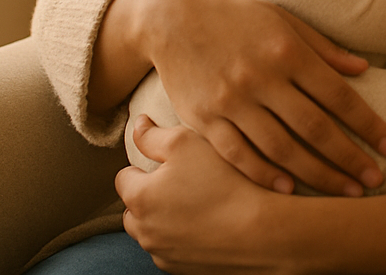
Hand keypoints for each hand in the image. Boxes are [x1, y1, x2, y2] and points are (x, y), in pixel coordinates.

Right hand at [109, 0, 385, 195]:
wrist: (172, 18)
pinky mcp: (204, 118)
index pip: (338, 95)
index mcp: (287, 50)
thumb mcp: (283, 19)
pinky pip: (238, 154)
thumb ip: (323, 47)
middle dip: (349, 158)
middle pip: (314, 128)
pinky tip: (289, 189)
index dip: (369, 123)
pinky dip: (265, 175)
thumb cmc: (237, 16)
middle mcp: (261, 77)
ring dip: (316, 174)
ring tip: (344, 191)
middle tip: (376, 180)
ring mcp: (231, 100)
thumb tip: (363, 70)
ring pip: (280, 148)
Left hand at [120, 115, 284, 272]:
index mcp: (139, 198)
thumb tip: (137, 125)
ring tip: (199, 204)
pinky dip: (184, 239)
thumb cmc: (224, 181)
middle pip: (135, 209)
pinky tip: (208, 225)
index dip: (146, 166)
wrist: (261, 231)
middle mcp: (144, 232)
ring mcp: (163, 254)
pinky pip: (173, 250)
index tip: (172, 164)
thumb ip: (154, 135)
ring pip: (153, 231)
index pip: (124, 177)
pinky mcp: (182, 270)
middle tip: (184, 183)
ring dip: (165, 219)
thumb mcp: (186, 142)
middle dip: (151, 196)